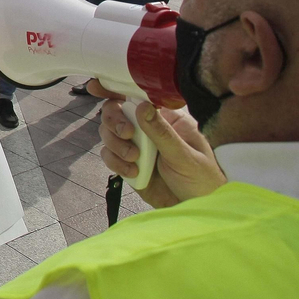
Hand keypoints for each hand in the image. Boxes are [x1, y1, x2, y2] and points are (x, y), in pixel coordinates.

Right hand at [89, 80, 224, 207]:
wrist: (194, 211)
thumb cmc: (201, 181)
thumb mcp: (185, 156)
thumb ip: (162, 133)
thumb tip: (142, 105)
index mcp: (167, 119)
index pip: (139, 96)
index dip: (116, 89)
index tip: (97, 87)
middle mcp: (148, 129)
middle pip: (116, 112)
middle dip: (115, 122)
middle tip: (126, 134)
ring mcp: (136, 146)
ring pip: (108, 133)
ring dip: (116, 145)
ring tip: (134, 159)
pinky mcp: (127, 163)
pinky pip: (109, 155)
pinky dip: (115, 162)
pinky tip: (133, 172)